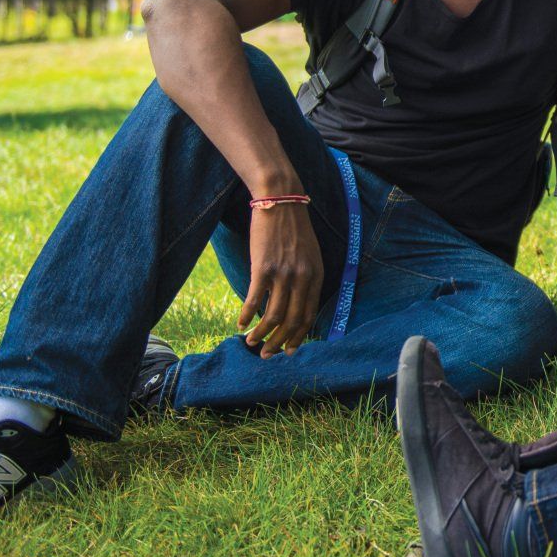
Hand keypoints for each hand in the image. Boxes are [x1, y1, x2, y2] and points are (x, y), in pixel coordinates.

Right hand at [241, 203, 324, 356]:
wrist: (280, 200)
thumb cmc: (292, 228)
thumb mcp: (309, 254)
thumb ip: (306, 277)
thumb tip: (297, 303)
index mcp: (316, 275)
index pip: (309, 315)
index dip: (299, 336)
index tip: (290, 350)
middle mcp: (302, 278)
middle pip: (292, 321)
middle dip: (279, 343)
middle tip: (268, 355)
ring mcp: (283, 274)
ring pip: (273, 316)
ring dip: (262, 335)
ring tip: (251, 343)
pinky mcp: (263, 268)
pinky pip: (255, 300)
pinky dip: (246, 316)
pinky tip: (240, 324)